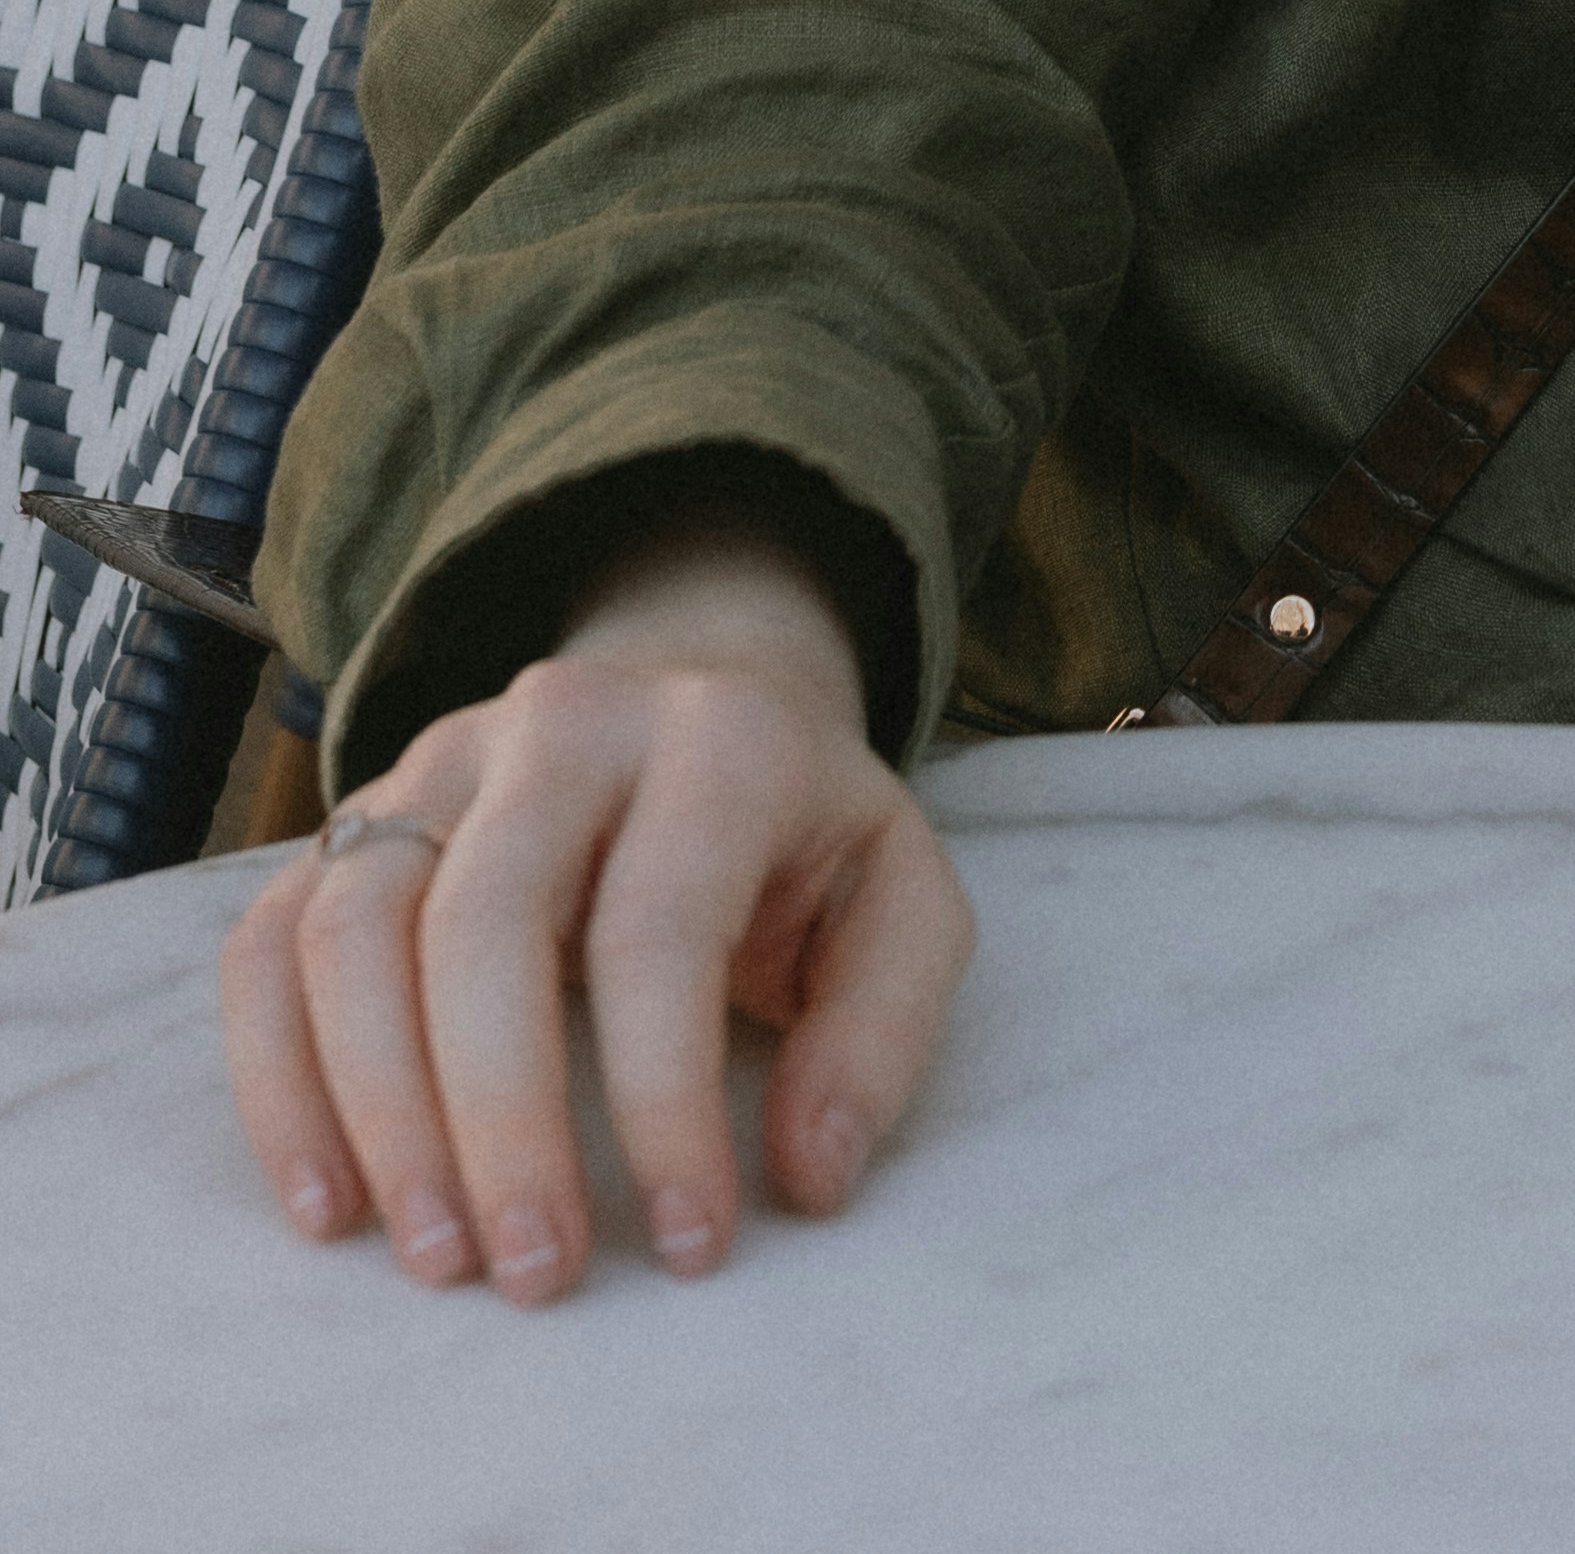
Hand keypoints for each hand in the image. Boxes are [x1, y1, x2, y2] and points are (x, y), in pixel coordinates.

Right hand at [220, 519, 971, 1304]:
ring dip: (376, 1109)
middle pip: (482, 921)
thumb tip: (807, 1174)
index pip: (659, 928)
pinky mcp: (355, 820)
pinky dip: (277, 1075)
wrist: (708, 702)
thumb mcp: (898, 905)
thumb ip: (879, 1029)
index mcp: (716, 739)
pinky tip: (327, 1201)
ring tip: (435, 1258)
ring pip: (355, 925)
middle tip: (533, 1274)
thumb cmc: (803, 842)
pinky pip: (273, 939)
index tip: (687, 1245)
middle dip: (499, 1119)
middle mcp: (562, 723)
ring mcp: (439, 761)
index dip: (664, 1100)